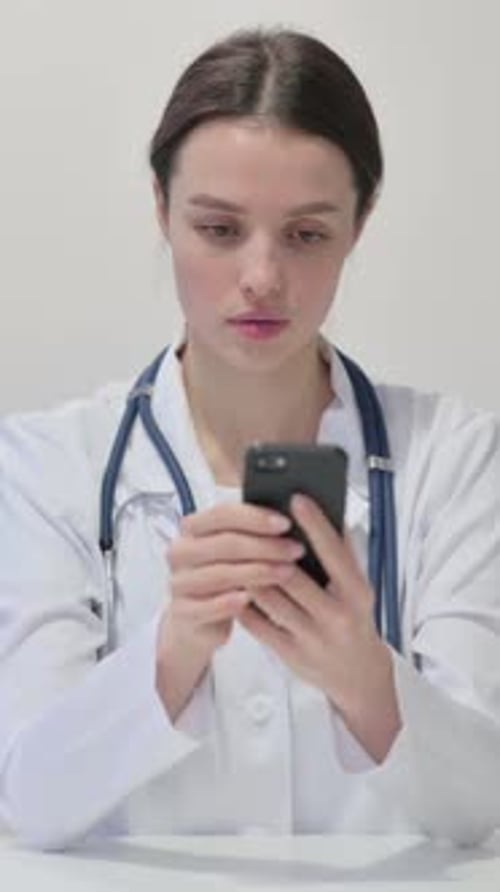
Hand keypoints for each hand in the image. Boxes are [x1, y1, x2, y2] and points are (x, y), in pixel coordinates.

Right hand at [155, 503, 303, 719]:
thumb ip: (253, 532)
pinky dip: (230, 601)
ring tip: (288, 573)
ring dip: (258, 572)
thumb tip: (296, 515)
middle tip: (297, 549)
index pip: (222, 514)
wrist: (197, 618)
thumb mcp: (236, 551)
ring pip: (221, 574)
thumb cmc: (225, 575)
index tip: (287, 522)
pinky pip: (208, 605)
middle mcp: (181, 551)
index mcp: (193, 527)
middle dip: (266, 546)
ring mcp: (180, 581)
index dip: (256, 517)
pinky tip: (252, 599)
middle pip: (226, 543)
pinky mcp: (182, 611)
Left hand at [238, 494, 400, 760]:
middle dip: (269, 550)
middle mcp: (337, 616)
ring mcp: (312, 638)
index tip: (296, 498)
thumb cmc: (354, 617)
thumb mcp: (357, 586)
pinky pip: (257, 624)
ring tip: (235, 551)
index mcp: (357, 593)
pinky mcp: (290, 654)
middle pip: (293, 577)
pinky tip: (234, 584)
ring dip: (250, 574)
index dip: (315, 524)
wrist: (358, 673)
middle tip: (249, 524)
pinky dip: (243, 601)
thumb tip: (322, 514)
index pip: (335, 553)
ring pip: (270, 599)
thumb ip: (342, 554)